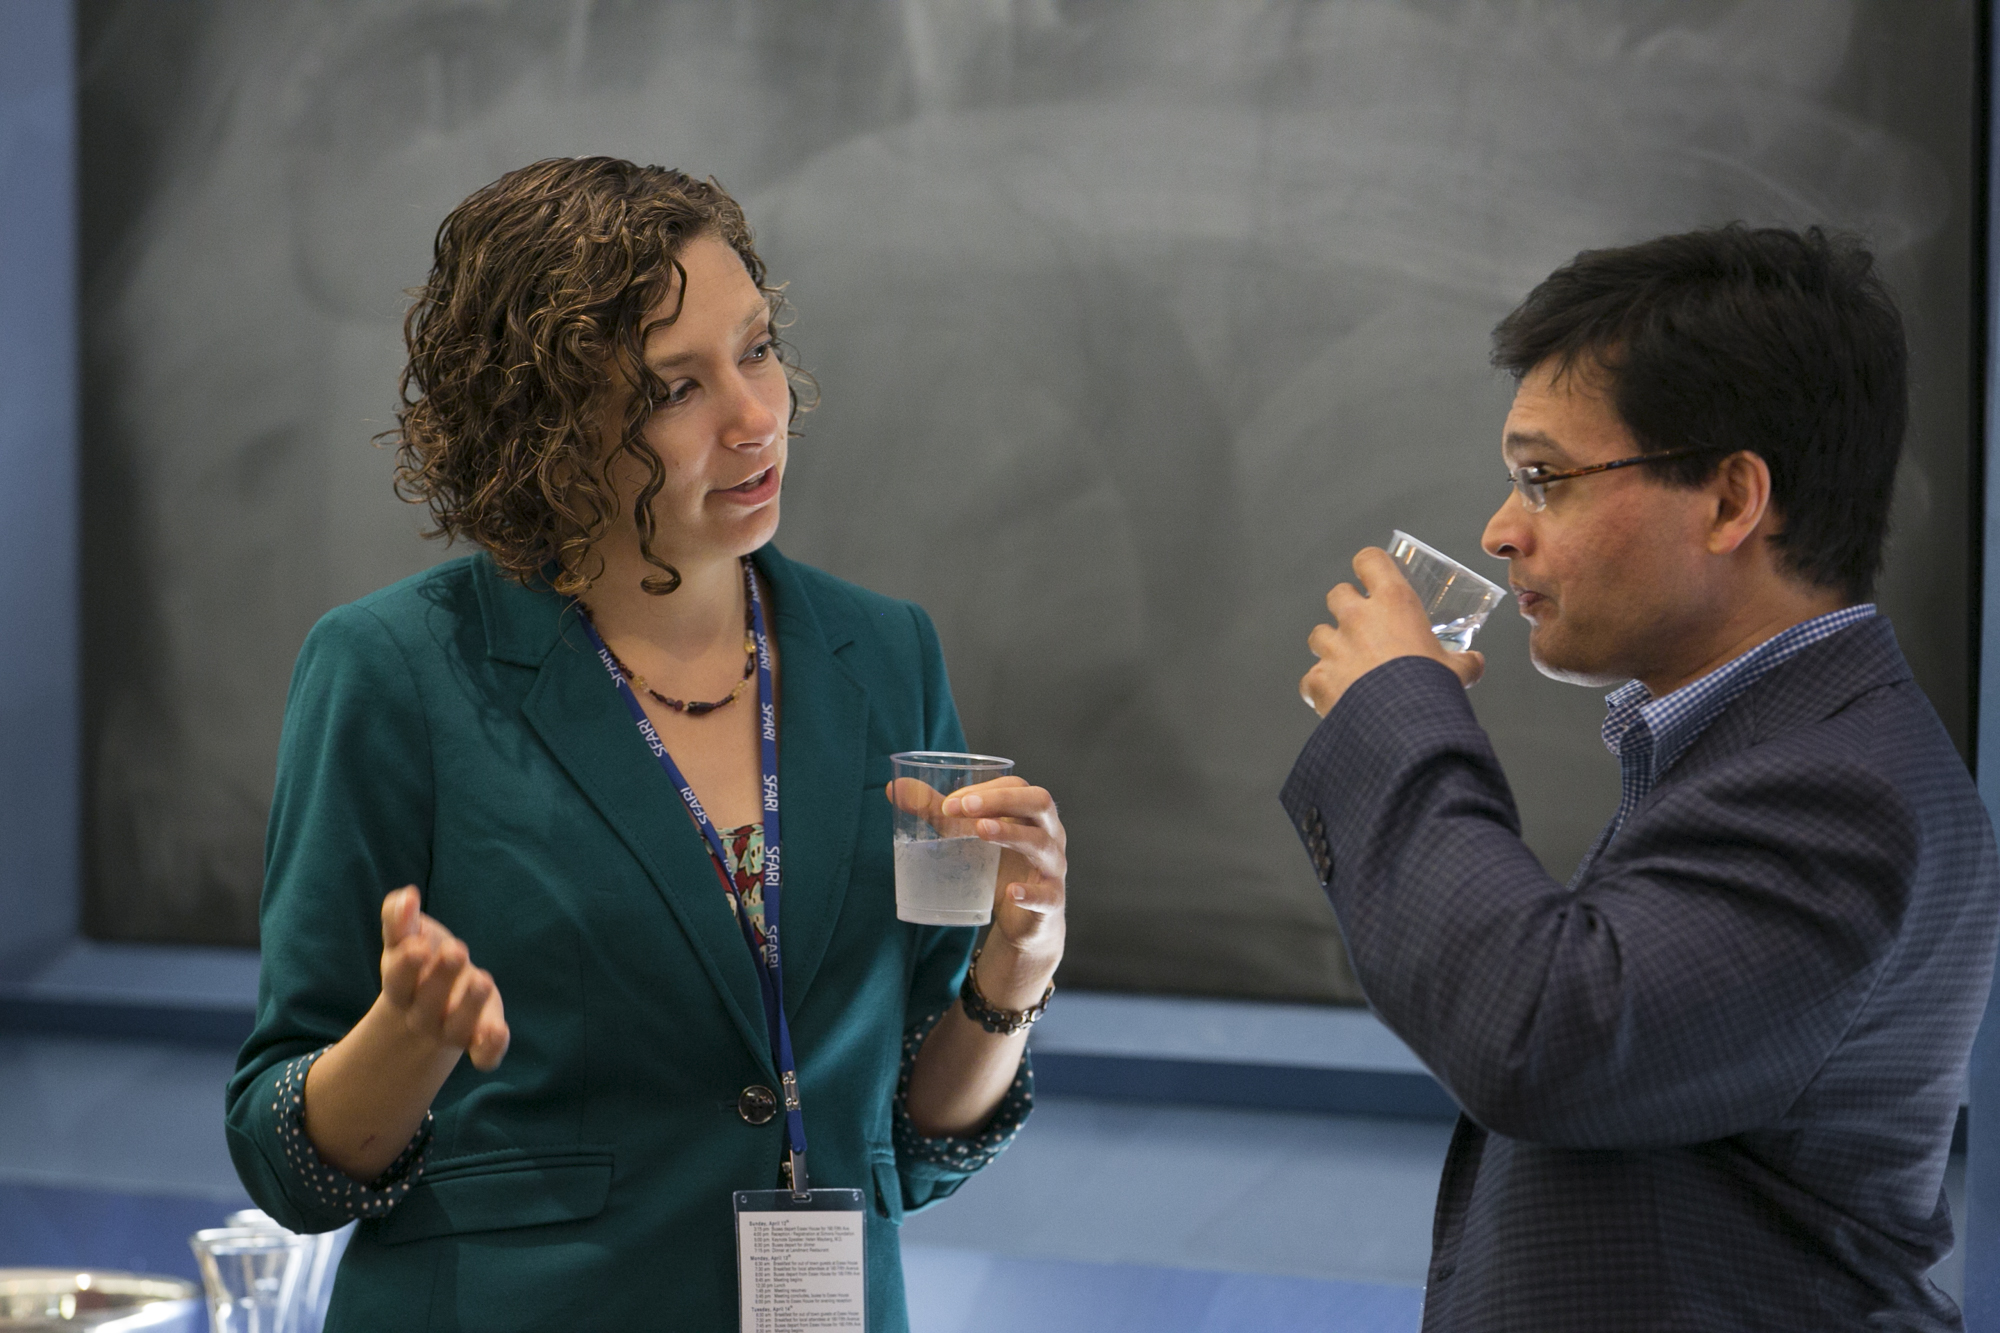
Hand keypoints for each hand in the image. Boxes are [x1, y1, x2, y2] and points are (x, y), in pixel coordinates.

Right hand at [378, 887, 510, 1070]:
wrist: (436, 1000)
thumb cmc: (420, 961)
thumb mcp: (406, 939)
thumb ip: (400, 919)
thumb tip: (406, 896)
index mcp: (401, 988)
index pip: (398, 981)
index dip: (406, 966)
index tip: (418, 945)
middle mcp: (422, 1014)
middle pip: (427, 1005)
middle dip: (441, 978)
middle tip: (456, 950)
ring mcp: (451, 1029)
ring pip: (457, 1028)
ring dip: (469, 1007)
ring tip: (481, 980)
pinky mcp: (478, 1037)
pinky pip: (483, 1055)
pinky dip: (490, 1048)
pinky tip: (499, 1031)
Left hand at [887, 777, 1066, 1004]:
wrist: (1025, 922)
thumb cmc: (999, 868)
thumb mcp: (968, 838)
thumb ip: (938, 813)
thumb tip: (893, 789)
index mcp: (1031, 814)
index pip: (1017, 786)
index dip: (986, 788)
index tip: (952, 801)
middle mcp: (1049, 834)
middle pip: (1039, 802)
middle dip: (1002, 800)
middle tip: (964, 806)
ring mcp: (1053, 867)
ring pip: (1042, 844)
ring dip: (1012, 833)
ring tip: (981, 830)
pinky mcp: (1051, 901)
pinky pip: (1047, 895)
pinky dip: (1030, 893)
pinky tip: (1011, 891)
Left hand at [1300, 547, 1484, 716]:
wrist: (1402, 726)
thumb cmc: (1430, 690)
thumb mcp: (1457, 670)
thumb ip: (1465, 661)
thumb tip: (1475, 663)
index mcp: (1393, 603)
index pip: (1369, 560)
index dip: (1369, 565)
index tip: (1373, 574)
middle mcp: (1357, 618)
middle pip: (1337, 593)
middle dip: (1346, 606)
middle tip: (1363, 625)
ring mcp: (1333, 647)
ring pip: (1318, 634)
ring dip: (1330, 645)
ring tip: (1349, 663)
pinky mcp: (1317, 678)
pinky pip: (1310, 678)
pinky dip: (1320, 686)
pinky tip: (1337, 697)